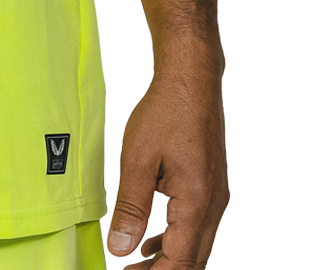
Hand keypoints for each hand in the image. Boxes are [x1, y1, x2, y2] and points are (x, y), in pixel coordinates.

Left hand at [106, 66, 229, 268]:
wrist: (191, 83)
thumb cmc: (167, 113)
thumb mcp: (138, 160)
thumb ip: (131, 207)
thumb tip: (121, 247)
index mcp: (197, 203)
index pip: (180, 262)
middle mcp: (212, 206)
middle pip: (192, 260)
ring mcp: (214, 197)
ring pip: (195, 245)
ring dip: (168, 260)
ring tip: (136, 267)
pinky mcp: (209, 187)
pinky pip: (195, 227)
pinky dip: (174, 240)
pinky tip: (152, 243)